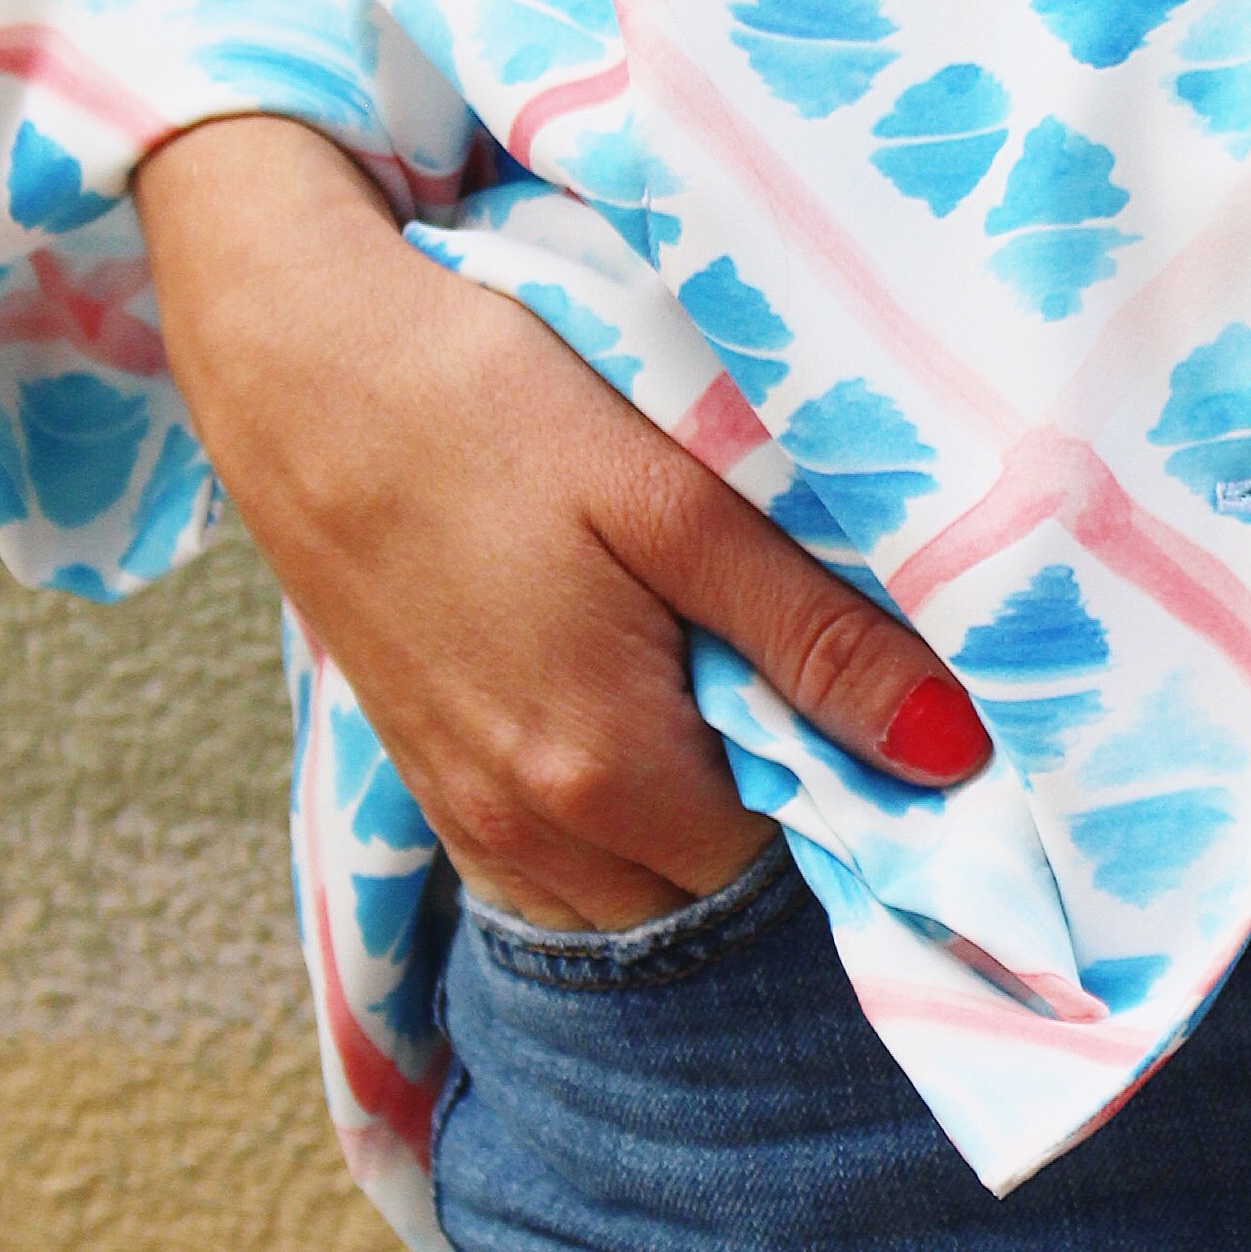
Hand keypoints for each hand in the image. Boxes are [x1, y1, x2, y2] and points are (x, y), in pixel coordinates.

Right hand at [135, 113, 989, 928]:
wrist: (300, 363)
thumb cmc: (492, 403)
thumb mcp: (676, 500)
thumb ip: (810, 635)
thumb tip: (950, 752)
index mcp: (602, 765)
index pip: (777, 849)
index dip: (833, 771)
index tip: (849, 673)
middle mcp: (524, 824)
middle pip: (695, 884)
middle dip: (757, 803)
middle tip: (778, 659)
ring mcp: (460, 809)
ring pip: (615, 888)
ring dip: (676, 818)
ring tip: (700, 672)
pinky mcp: (420, 773)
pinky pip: (539, 863)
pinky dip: (597, 819)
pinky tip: (616, 699)